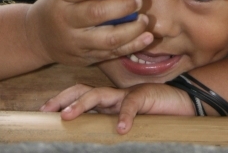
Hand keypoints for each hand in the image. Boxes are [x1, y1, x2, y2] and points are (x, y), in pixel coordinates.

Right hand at [24, 0, 152, 65]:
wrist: (37, 37)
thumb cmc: (60, 6)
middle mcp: (66, 20)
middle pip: (96, 14)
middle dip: (123, 7)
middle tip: (138, 1)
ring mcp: (76, 43)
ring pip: (108, 39)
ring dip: (132, 29)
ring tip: (144, 20)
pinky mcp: (85, 59)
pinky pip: (112, 54)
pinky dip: (133, 46)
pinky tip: (147, 37)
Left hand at [40, 83, 195, 133]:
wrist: (183, 102)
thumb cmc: (155, 114)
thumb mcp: (129, 122)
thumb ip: (111, 124)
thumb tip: (89, 137)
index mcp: (109, 100)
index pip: (80, 93)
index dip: (62, 99)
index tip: (44, 111)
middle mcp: (114, 95)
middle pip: (83, 90)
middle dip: (63, 99)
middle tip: (49, 111)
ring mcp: (127, 94)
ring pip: (99, 94)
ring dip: (81, 104)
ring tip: (68, 117)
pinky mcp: (144, 96)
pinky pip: (131, 105)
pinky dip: (125, 117)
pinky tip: (121, 129)